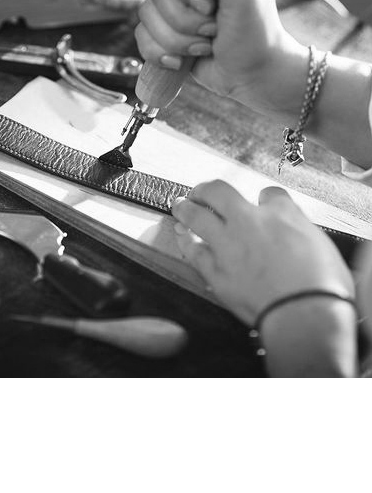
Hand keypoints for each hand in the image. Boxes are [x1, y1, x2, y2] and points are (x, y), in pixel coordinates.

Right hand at [135, 0, 305, 115]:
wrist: (252, 77)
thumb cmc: (255, 33)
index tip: (210, 4)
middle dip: (183, 19)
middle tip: (212, 29)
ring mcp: (175, 7)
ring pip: (146, 15)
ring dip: (176, 40)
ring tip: (204, 46)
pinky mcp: (164, 33)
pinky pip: (141, 37)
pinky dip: (160, 54)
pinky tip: (181, 61)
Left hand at [171, 180, 353, 324]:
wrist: (304, 313)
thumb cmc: (322, 286)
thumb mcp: (323, 247)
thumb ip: (300, 232)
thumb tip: (292, 231)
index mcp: (283, 214)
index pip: (270, 194)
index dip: (264, 199)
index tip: (261, 202)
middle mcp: (250, 222)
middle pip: (219, 192)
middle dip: (207, 189)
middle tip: (201, 192)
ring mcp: (228, 244)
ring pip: (195, 215)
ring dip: (184, 207)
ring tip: (179, 204)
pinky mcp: (214, 269)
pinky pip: (192, 250)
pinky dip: (184, 241)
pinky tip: (180, 236)